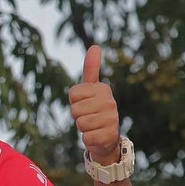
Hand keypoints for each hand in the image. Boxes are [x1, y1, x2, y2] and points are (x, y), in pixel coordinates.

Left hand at [70, 45, 122, 165]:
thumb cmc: (95, 110)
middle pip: (75, 110)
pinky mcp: (109, 135)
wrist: (107, 137)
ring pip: (80, 123)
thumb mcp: (92, 89)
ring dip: (83, 128)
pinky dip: (88, 139)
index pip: (73, 94)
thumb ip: (91, 69)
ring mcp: (111, 119)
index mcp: (103, 89)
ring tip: (92, 126)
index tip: (85, 103)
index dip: (74, 102)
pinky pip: (86, 137)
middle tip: (88, 116)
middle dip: (78, 116)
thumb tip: (95, 46)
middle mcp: (110, 102)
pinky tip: (96, 136)